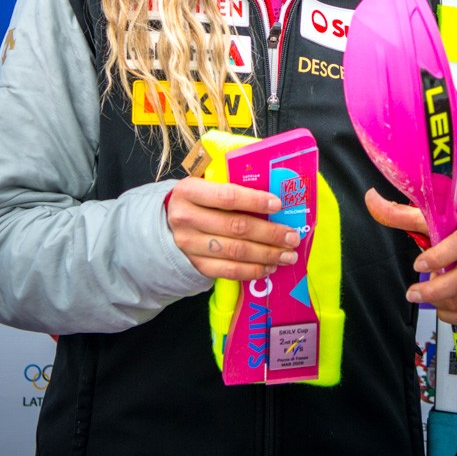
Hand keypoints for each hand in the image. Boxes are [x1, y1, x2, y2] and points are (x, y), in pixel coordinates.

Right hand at [167, 176, 300, 281]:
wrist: (164, 225)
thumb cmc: (195, 200)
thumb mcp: (203, 184)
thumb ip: (229, 185)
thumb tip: (271, 193)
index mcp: (189, 191)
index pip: (227, 196)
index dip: (255, 201)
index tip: (278, 205)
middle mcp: (187, 218)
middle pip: (236, 227)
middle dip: (270, 233)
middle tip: (292, 236)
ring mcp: (190, 245)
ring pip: (235, 252)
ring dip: (266, 254)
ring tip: (287, 255)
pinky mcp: (196, 265)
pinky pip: (228, 271)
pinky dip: (252, 270)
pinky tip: (268, 267)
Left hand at [364, 188, 456, 325]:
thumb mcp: (434, 217)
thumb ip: (401, 213)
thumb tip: (371, 199)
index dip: (438, 257)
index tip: (418, 265)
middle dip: (433, 290)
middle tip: (412, 293)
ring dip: (439, 301)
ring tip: (424, 293)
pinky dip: (449, 315)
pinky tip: (438, 305)